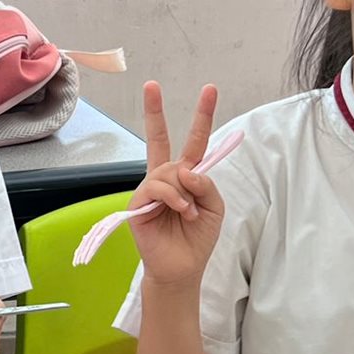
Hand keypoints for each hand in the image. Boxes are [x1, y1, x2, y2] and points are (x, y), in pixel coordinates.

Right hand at [129, 82, 226, 288]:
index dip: (201, 117)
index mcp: (186, 177)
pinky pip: (158, 186)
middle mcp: (165, 179)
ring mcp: (150, 189)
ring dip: (185, 190)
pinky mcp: (138, 203)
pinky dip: (174, 197)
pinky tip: (182, 212)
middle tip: (151, 85)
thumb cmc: (196, 239)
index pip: (193, 142)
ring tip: (190, 213)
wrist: (181, 268)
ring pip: (169, 171)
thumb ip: (206, 184)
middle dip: (154, 111)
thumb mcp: (215, 208)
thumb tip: (187, 170)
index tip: (209, 90)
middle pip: (159, 139)